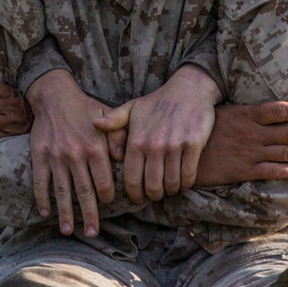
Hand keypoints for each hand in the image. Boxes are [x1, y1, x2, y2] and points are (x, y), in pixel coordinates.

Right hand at [25, 70, 115, 238]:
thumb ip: (117, 138)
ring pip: (62, 191)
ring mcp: (56, 157)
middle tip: (93, 233)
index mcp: (95, 147)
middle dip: (89, 215)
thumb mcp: (107, 118)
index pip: (103, 181)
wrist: (55, 96)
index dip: (107, 197)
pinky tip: (45, 212)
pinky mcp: (39, 156)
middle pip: (84, 192)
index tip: (108, 206)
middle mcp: (76, 155)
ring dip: (65, 213)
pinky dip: (42, 198)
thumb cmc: (85, 109)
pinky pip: (41, 182)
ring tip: (68, 230)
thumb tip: (125, 159)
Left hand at [97, 66, 220, 202]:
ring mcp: (174, 145)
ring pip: (171, 183)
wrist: (189, 89)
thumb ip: (114, 120)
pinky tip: (183, 181)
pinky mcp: (193, 145)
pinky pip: (188, 174)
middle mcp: (154, 145)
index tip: (138, 198)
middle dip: (154, 195)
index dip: (135, 194)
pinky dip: (186, 183)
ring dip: (170, 190)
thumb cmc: (158, 101)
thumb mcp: (133, 108)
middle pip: (152, 186)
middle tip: (156, 194)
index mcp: (136, 141)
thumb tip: (94, 124)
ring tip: (169, 189)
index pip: (132, 179)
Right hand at [195, 101, 287, 186]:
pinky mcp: (244, 170)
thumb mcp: (223, 112)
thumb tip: (265, 109)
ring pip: (285, 151)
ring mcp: (249, 153)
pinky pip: (272, 171)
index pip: (281, 109)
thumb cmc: (203, 130)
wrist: (183, 154)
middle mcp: (251, 133)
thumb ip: (245, 112)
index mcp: (246, 115)